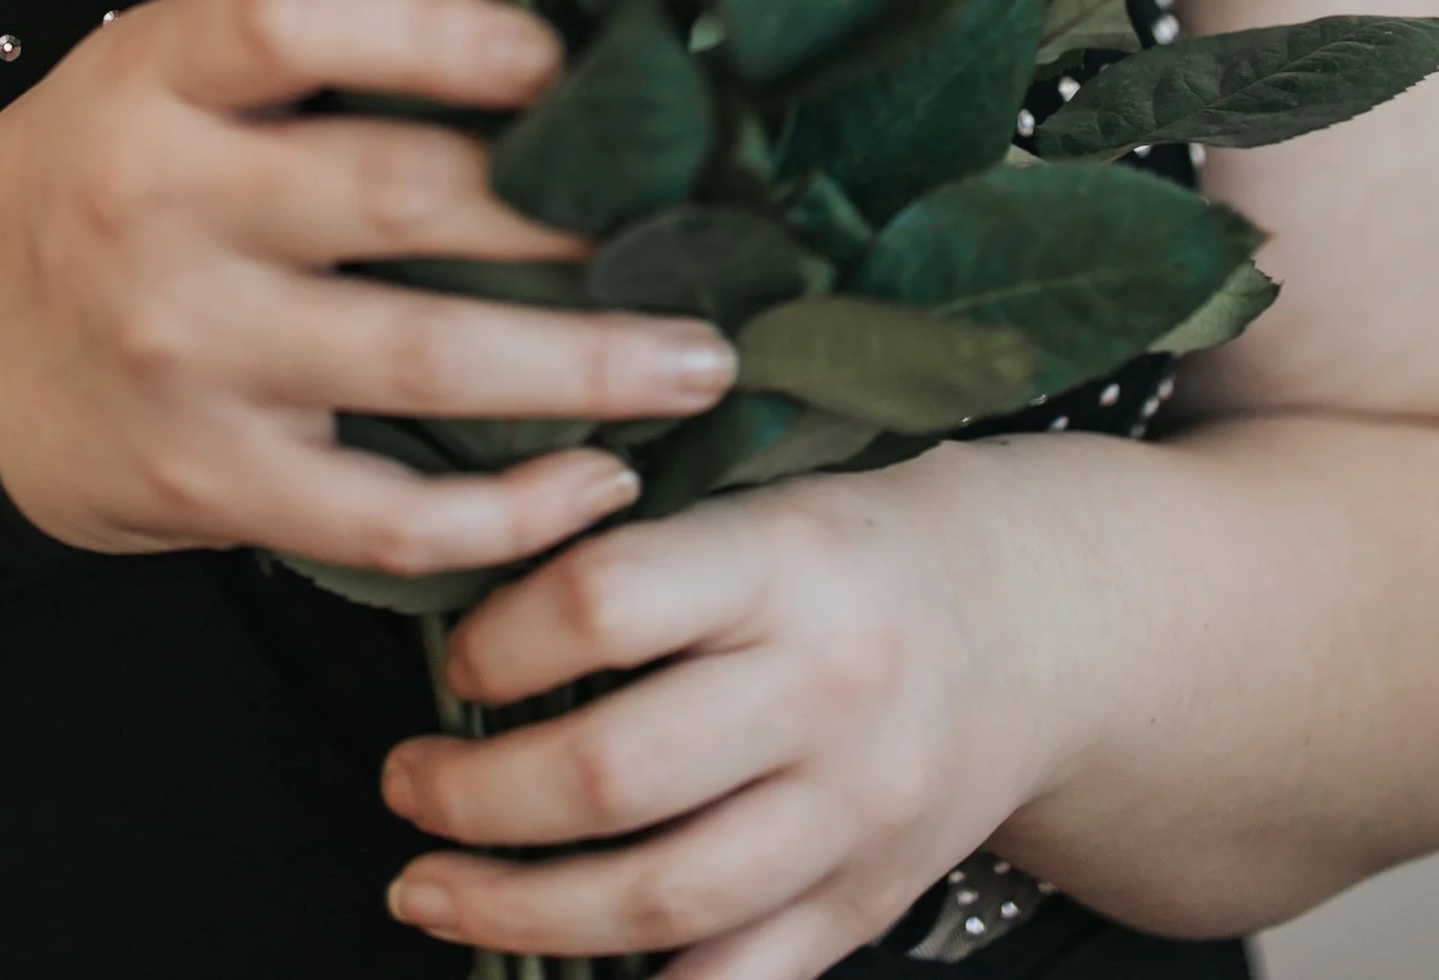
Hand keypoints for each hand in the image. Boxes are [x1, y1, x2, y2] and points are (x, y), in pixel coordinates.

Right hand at [0, 0, 737, 571]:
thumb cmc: (104, 177)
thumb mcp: (159, 72)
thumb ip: (306, 46)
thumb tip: (537, 19)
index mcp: (152, 79)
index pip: (291, 17)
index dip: (434, 28)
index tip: (563, 51)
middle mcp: (163, 208)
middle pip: (395, 195)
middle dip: (570, 212)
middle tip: (704, 220)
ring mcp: (189, 357)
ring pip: (423, 361)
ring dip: (587, 366)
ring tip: (701, 359)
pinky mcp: (212, 484)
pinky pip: (388, 515)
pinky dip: (510, 512)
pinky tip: (600, 481)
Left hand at [380, 449, 1075, 977]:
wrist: (1031, 623)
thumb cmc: (849, 555)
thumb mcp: (756, 505)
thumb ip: (638, 563)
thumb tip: (465, 625)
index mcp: (783, 563)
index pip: (606, 601)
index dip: (501, 641)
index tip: (455, 658)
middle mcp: (826, 691)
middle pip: (615, 773)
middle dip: (477, 797)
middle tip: (407, 785)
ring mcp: (855, 813)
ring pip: (662, 899)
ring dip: (519, 909)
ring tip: (432, 888)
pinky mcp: (870, 902)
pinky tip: (556, 971)